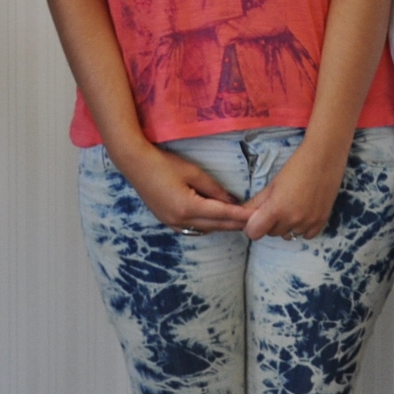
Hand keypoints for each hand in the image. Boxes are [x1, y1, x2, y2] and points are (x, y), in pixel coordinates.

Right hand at [114, 146, 251, 234]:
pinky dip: (207, 226)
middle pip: (215, 226)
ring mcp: (172, 223)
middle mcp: (180, 220)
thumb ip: (214, 188)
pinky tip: (215, 221)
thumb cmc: (164, 163)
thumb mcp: (193, 172)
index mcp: (188, 207)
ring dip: (221, 226)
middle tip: (253, 222)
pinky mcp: (167, 221)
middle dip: (234, 224)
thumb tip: (231, 201)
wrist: (135, 165)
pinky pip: (193, 228)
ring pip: (204, 229)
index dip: (240, 216)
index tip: (257, 216)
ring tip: (238, 222)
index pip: (221, 214)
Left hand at [243, 142, 344, 240]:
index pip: (254, 233)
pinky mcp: (322, 221)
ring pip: (289, 235)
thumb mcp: (272, 184)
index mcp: (277, 209)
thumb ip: (256, 203)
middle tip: (276, 205)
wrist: (324, 157)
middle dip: (270, 223)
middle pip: (271, 233)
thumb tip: (242, 215)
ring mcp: (309, 222)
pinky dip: (302, 228)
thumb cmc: (296, 166)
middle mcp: (293, 219)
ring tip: (292, 206)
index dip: (252, 226)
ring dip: (287, 226)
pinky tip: (303, 212)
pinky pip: (306, 235)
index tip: (256, 218)